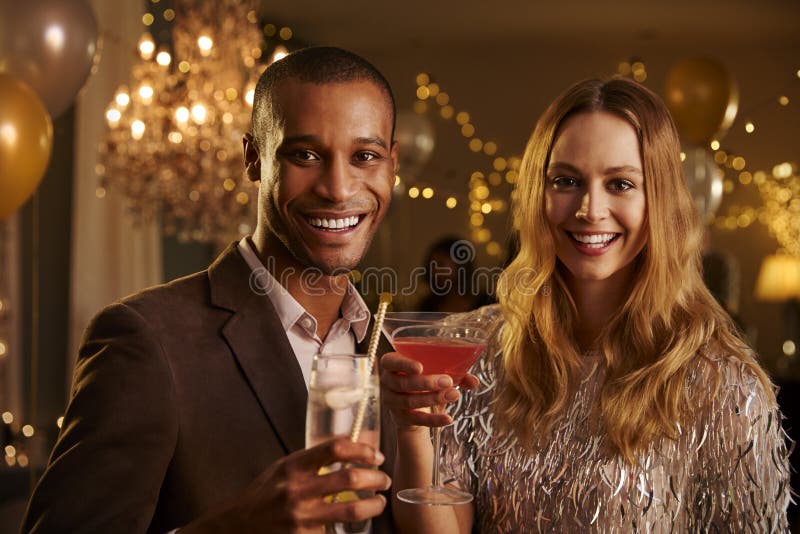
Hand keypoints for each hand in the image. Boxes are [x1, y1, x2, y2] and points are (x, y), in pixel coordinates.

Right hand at [183, 438, 390, 532]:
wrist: (238, 526)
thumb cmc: (265, 494)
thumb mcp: (283, 469)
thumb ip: (310, 461)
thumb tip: (349, 450)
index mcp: (293, 467)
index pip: (335, 449)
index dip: (362, 450)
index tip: (375, 455)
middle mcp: (297, 491)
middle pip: (349, 479)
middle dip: (375, 478)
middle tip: (383, 479)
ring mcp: (301, 518)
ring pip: (352, 510)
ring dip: (373, 505)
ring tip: (379, 501)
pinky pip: (337, 530)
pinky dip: (352, 525)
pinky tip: (358, 521)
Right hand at [380, 351, 478, 430]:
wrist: (414, 409)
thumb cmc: (424, 382)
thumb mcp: (435, 373)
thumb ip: (455, 374)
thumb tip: (474, 381)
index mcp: (392, 364)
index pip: (391, 362)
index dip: (404, 364)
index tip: (421, 367)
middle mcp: (387, 382)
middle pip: (403, 383)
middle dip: (427, 383)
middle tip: (448, 381)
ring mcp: (391, 401)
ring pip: (410, 401)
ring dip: (433, 398)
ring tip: (454, 394)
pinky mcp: (400, 418)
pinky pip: (417, 419)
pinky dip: (434, 420)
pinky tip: (448, 419)